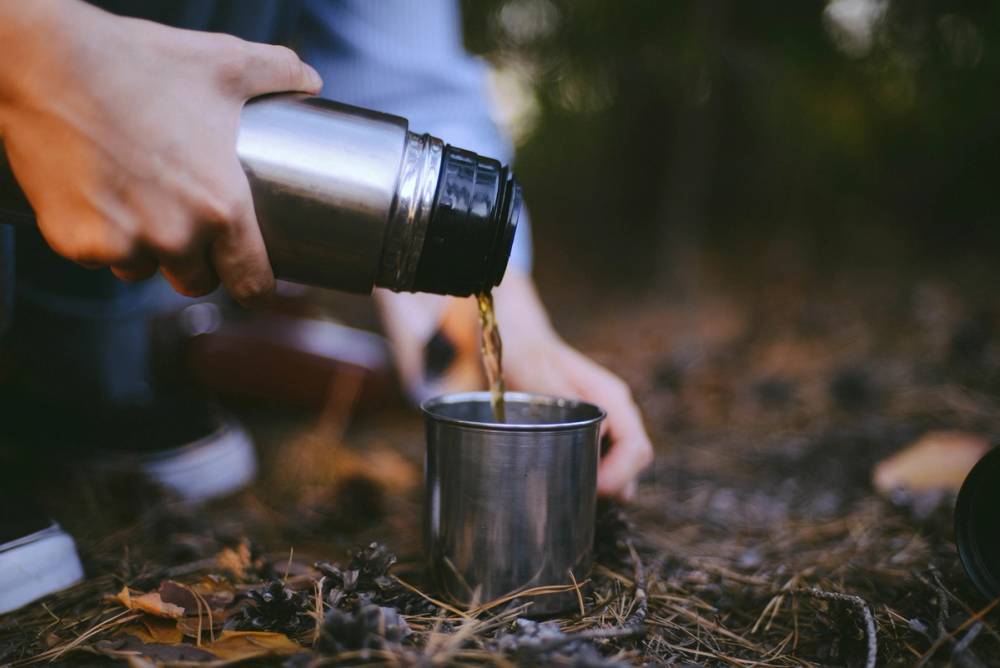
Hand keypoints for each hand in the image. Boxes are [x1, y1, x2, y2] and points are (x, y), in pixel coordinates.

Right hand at [0, 0, 321, 303]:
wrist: (44, 60)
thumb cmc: (138, 62)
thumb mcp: (223, 63)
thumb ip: (278, 73)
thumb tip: (312, 82)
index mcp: (223, 207)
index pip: (252, 282)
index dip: (256, 286)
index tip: (253, 281)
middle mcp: (177, 236)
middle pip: (197, 282)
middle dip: (196, 263)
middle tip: (186, 223)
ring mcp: (124, 244)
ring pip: (144, 270)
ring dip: (145, 250)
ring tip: (138, 199)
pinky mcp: (77, 242)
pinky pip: (99, 256)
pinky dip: (99, 236)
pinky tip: (99, 194)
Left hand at [495, 272, 653, 499]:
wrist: (519, 343)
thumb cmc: (526, 358)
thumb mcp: (540, 382)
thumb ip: (566, 411)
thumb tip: (593, 447)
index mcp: (612, 398)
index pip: (636, 448)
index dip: (619, 476)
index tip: (591, 489)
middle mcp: (617, 410)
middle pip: (635, 460)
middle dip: (614, 485)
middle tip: (579, 498)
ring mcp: (608, 419)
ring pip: (624, 463)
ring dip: (606, 483)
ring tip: (574, 494)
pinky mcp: (594, 428)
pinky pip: (606, 458)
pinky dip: (595, 475)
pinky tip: (570, 483)